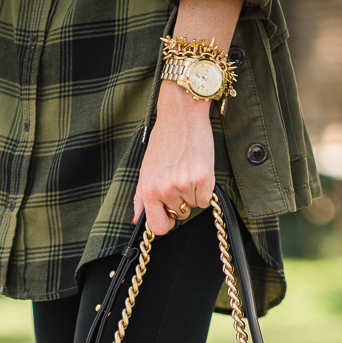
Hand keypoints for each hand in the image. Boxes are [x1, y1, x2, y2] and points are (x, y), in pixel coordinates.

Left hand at [133, 80, 214, 235]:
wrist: (181, 116)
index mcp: (148, 190)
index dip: (166, 223)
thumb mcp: (146, 170)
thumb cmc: (164, 141)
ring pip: (194, 205)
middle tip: (179, 179)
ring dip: (193, 192)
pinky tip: (198, 171)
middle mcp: (165, 190)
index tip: (170, 215)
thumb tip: (135, 220)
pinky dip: (205, 189)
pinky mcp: (203, 179)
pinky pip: (206, 199)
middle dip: (182, 202)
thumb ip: (140, 198)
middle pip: (180, 214)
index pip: (158, 227)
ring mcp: (185, 185)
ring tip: (187, 170)